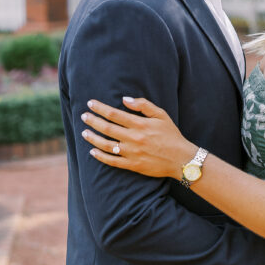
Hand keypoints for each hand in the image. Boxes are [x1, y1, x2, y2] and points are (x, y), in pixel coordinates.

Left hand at [81, 97, 195, 178]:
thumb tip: (124, 99)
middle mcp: (134, 138)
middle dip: (92, 121)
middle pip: (107, 128)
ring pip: (106, 145)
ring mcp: (132, 153)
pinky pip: (112, 161)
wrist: (181, 159)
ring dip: (93, 138)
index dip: (100, 108)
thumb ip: (143, 105)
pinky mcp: (133, 165)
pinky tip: (92, 152)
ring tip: (84, 133)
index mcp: (140, 124)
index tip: (90, 103)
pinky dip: (100, 157)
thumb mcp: (161, 115)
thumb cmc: (171, 135)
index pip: (114, 114)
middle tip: (83, 116)